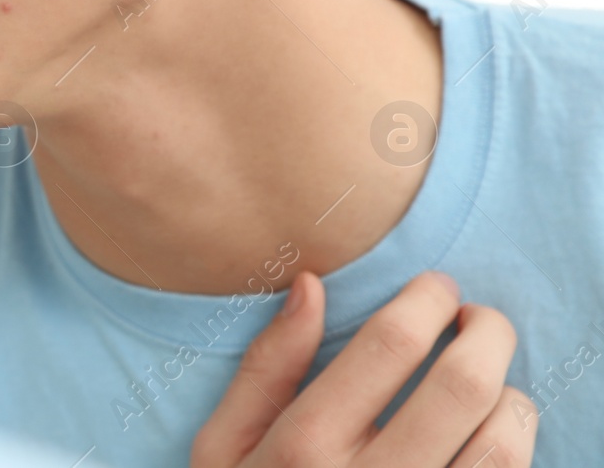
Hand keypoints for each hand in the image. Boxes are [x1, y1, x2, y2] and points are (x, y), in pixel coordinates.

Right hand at [192, 271, 536, 467]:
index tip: (436, 287)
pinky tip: (491, 439)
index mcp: (303, 447)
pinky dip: (514, 455)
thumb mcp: (222, 447)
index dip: (425, 300)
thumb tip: (311, 285)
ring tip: (494, 384)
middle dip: (487, 333)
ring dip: (512, 398)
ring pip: (504, 445)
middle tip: (481, 319)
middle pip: (463, 385)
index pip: (390, 346)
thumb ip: (265, 367)